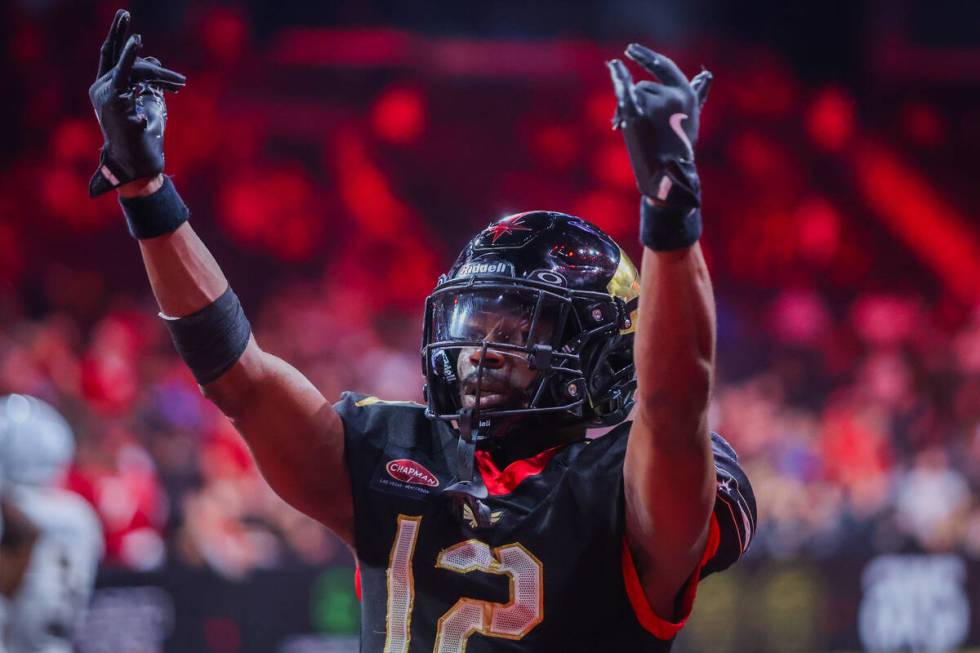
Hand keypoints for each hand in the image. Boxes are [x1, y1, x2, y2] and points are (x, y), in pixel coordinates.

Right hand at [88, 9, 186, 196]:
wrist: (140, 166)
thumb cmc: (145, 140)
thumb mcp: (149, 104)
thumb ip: (149, 83)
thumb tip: (155, 61)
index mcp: (105, 90)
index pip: (110, 58)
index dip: (118, 40)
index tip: (127, 22)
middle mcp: (100, 90)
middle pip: (114, 55)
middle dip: (119, 32)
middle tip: (125, 12)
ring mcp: (105, 95)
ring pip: (135, 69)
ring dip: (162, 74)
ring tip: (181, 82)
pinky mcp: (115, 101)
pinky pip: (126, 73)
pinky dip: (133, 57)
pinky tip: (139, 43)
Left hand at [607, 44, 711, 208]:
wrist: (668, 174)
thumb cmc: (680, 150)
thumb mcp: (692, 118)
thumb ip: (697, 94)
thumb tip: (706, 75)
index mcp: (688, 95)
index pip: (665, 68)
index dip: (648, 57)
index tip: (633, 50)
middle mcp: (673, 96)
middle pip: (643, 87)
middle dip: (636, 101)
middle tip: (634, 115)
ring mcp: (655, 104)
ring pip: (632, 97)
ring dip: (627, 110)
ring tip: (635, 134)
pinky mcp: (637, 113)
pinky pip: (624, 93)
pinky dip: (619, 79)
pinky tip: (614, 66)